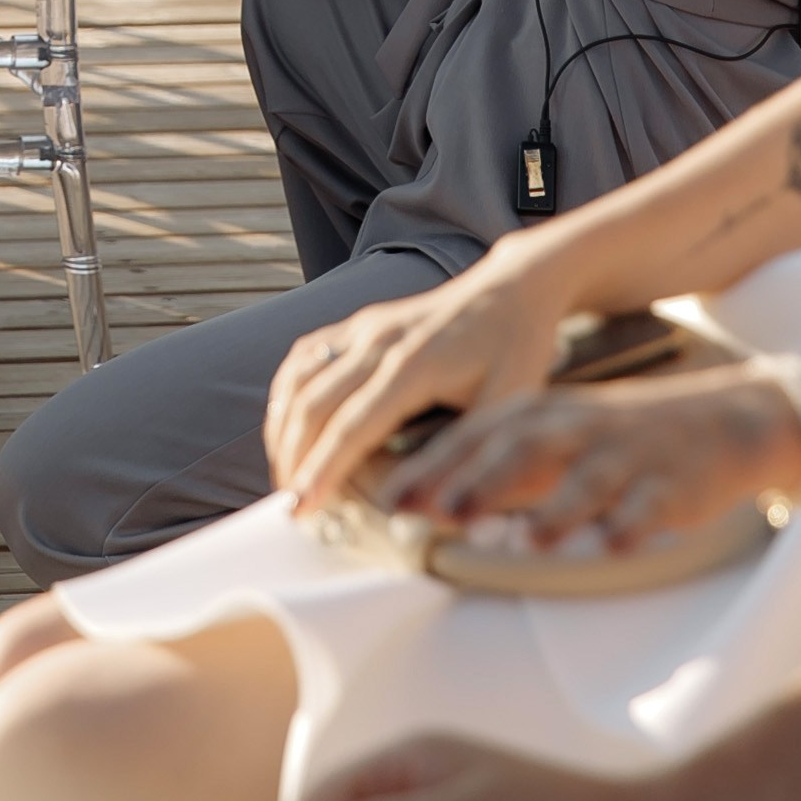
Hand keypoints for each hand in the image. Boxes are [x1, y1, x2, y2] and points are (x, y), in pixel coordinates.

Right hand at [267, 259, 564, 508]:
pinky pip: (306, 356)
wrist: (513, 289)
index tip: (300, 508)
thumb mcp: (510, 406)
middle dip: (294, 459)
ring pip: (300, 379)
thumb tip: (431, 512)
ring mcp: (364, 327)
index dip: (322, 469)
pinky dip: (286, 395)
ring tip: (285, 476)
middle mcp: (378, 339)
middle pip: (314, 404)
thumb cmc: (517, 349)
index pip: (353, 425)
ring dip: (283, 429)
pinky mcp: (359, 324)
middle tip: (289, 508)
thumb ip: (470, 454)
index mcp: (415, 363)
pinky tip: (286, 426)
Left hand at [375, 368, 800, 548]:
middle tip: (438, 513)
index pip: (475, 436)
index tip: (391, 498)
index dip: (433, 465)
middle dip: (478, 480)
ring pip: (585, 477)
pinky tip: (613, 545)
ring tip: (523, 540)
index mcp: (542, 412)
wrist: (720, 421)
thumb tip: (432, 501)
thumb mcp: (555, 440)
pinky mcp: (671, 483)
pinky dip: (630, 523)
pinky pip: (649, 504)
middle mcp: (578, 426)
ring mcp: (626, 453)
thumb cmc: (617, 439)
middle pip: (521, 450)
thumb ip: (499, 468)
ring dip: (554, 507)